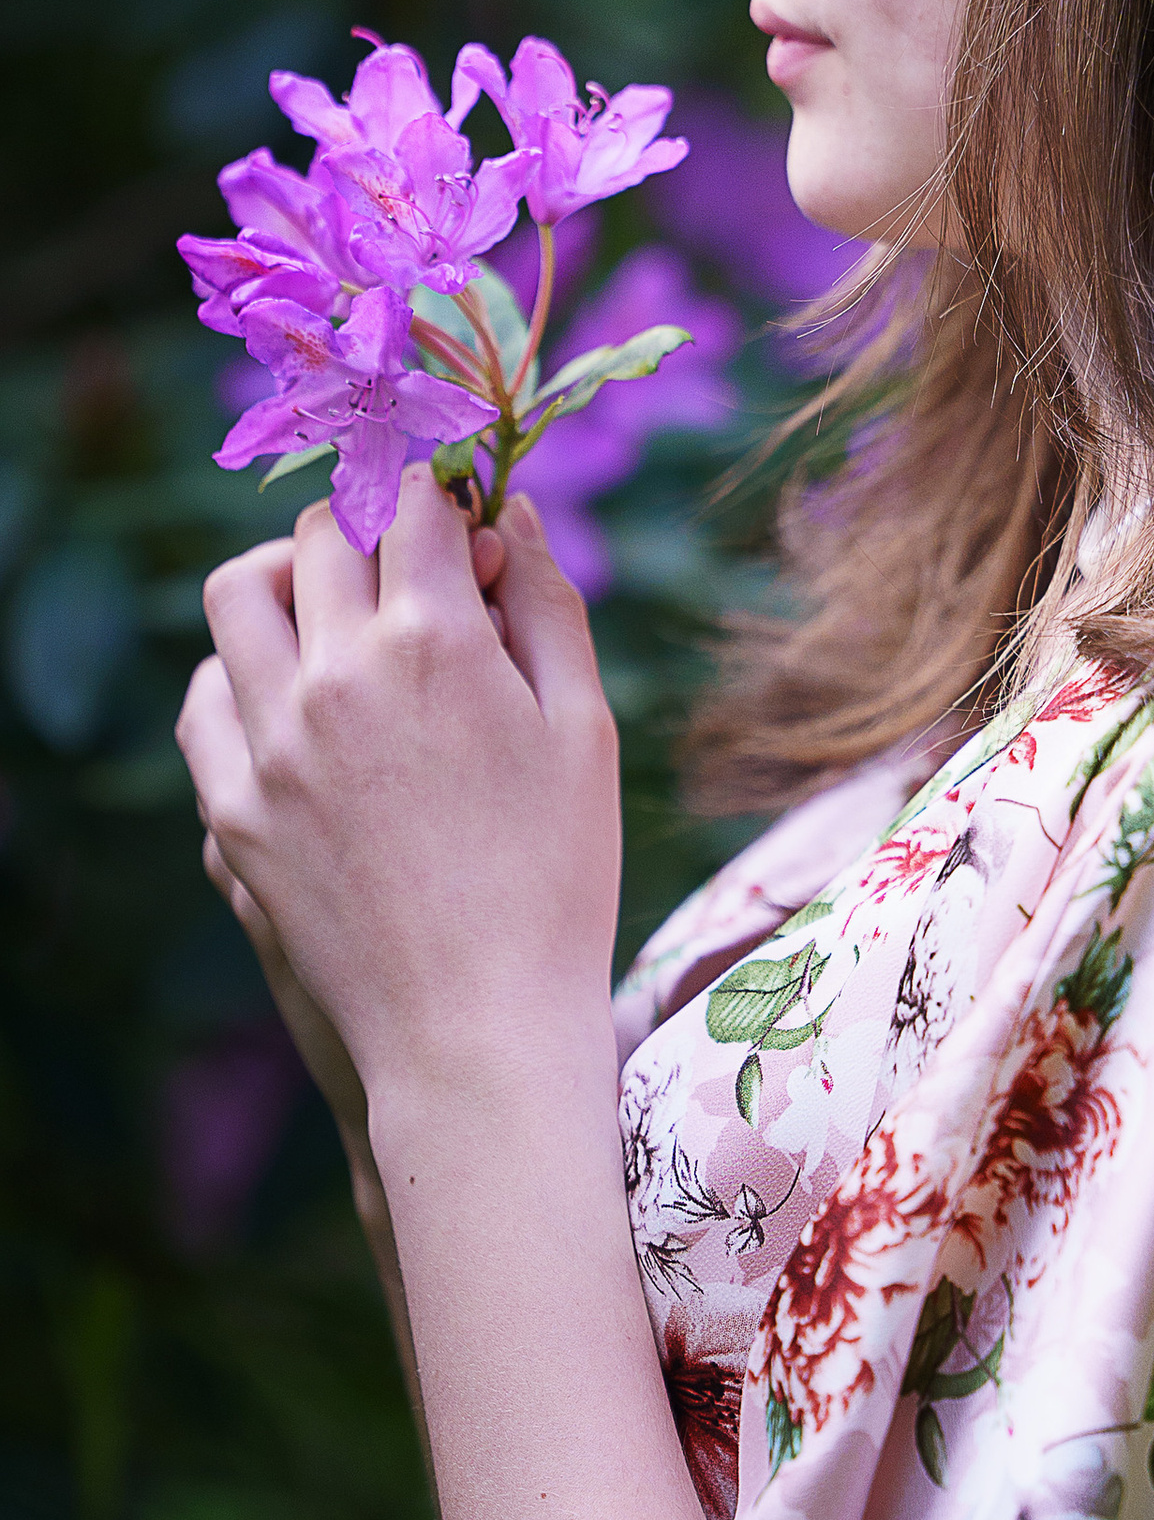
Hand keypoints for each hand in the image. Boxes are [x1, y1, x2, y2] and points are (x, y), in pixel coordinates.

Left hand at [177, 471, 621, 1116]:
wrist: (476, 1024)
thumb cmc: (559, 875)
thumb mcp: (583, 727)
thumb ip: (546, 603)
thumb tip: (506, 512)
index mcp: (436, 641)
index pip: (415, 502)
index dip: (449, 495)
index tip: (469, 522)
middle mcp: (335, 673)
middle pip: (323, 535)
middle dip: (375, 526)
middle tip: (420, 568)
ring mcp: (268, 741)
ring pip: (239, 594)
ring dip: (289, 577)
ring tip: (338, 613)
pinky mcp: (232, 805)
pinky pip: (204, 694)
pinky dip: (242, 668)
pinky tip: (294, 694)